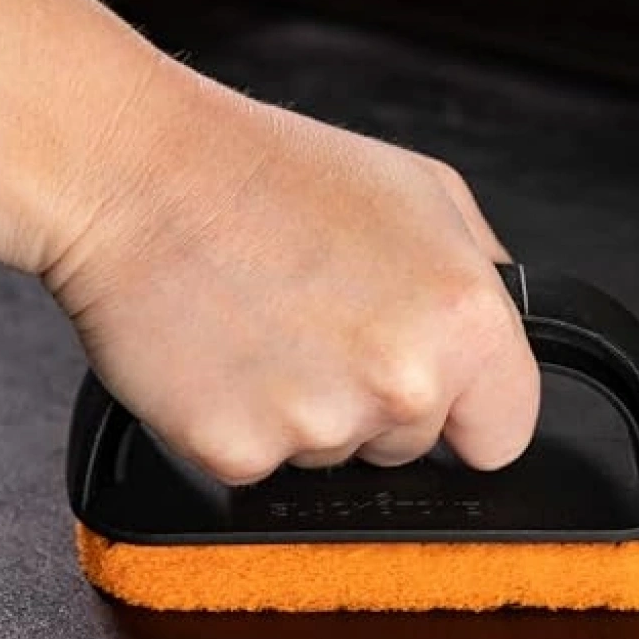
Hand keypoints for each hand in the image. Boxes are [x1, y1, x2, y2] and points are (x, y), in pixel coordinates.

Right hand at [44, 64, 539, 484]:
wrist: (134, 175)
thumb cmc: (270, 174)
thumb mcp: (421, 191)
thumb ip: (481, 276)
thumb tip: (500, 335)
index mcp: (465, 322)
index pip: (504, 434)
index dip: (470, 416)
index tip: (442, 402)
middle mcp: (402, 384)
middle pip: (412, 449)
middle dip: (376, 403)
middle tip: (323, 324)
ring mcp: (318, 427)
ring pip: (336, 458)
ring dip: (309, 412)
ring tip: (269, 327)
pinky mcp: (238, 454)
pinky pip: (262, 465)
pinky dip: (244, 423)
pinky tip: (228, 358)